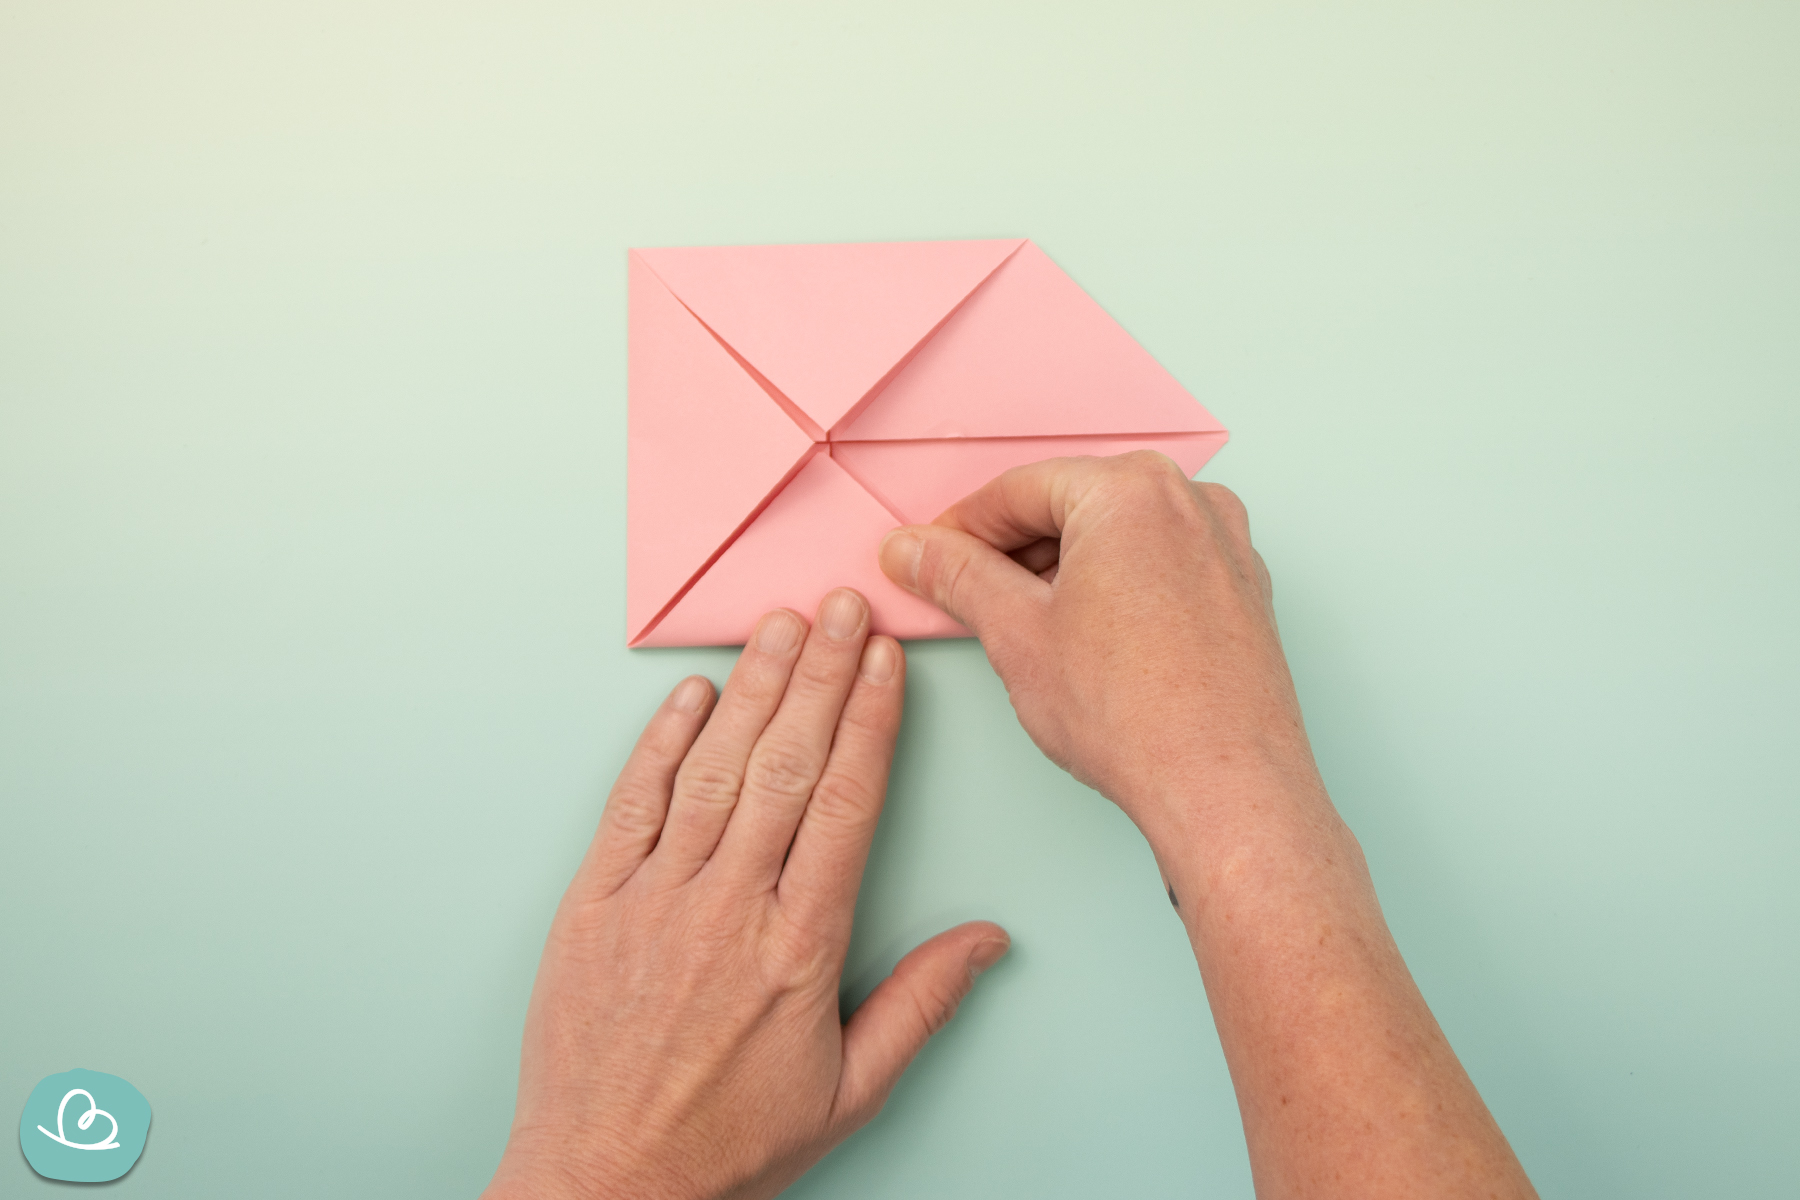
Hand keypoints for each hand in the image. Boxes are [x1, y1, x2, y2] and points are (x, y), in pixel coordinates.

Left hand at [486, 590, 1008, 1199]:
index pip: (845, 804)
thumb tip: (988, 940)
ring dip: (753, 689)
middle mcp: (729, 906)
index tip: (886, 661)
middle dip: (822, 676)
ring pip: (712, 770)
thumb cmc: (728, 1144)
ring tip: (782, 625)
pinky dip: (659, 744)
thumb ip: (921, 1006)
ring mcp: (654, 899)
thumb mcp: (851, 1093)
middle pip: (785, 766)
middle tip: (843, 604)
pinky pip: (630, 805)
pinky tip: (691, 695)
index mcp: (799, 947)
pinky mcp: (591, 905)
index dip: (870, 722)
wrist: (603, 1185)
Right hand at [877, 450, 1304, 839]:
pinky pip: (1162, 563)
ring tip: (1028, 625)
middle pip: (1073, 503)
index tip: (932, 557)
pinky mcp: (1243, 589)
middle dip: (1015, 548)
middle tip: (970, 594)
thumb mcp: (1017, 635)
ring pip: (1120, 533)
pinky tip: (1089, 639)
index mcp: (1131, 490)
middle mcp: (1190, 502)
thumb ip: (956, 576)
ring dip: (1065, 568)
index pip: (1019, 489)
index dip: (962, 528)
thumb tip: (915, 551)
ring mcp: (1226, 544)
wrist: (1225, 788)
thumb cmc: (1139, 716)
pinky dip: (1117, 586)